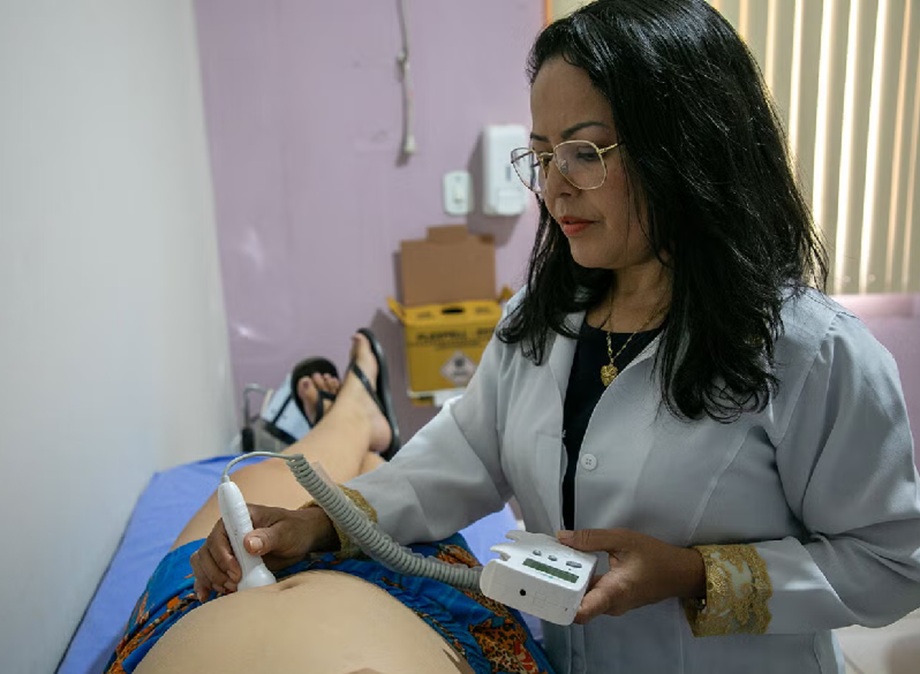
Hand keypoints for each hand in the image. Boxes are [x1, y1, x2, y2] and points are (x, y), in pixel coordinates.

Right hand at [190, 504, 335, 601]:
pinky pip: (207, 572)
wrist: (301, 538)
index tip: (236, 571)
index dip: (222, 554)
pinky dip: (204, 584)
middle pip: (207, 552)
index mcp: (239, 517)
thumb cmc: (294, 529)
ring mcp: (225, 547)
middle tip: (235, 584)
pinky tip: (206, 596)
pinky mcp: (227, 563)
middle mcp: (227, 531)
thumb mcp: (285, 531)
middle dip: (217, 572)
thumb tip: (247, 544)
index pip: (218, 534)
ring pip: (203, 563)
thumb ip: (268, 537)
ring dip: (211, 579)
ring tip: (229, 590)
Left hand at [557, 528, 704, 623]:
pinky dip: (579, 581)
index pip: (582, 612)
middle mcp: (610, 604)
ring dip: (567, 582)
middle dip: (557, 587)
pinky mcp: (611, 600)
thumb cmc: (656, 558)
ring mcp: (610, 604)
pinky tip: (570, 565)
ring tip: (549, 563)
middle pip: (575, 603)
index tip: (545, 589)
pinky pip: (590, 594)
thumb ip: (590, 539)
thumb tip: (563, 537)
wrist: (678, 573)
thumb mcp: (623, 540)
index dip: (560, 604)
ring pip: (582, 598)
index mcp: (614, 592)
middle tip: (539, 568)